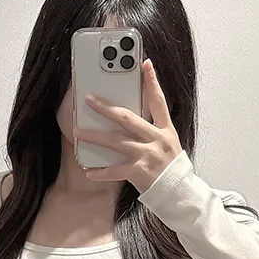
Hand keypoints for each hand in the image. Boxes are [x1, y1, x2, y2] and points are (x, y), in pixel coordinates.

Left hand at [75, 58, 182, 192]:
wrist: (180, 193)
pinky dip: (101, 172)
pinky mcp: (141, 172)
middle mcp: (157, 140)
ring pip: (116, 142)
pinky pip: (115, 170)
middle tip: (89, 100)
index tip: (144, 64)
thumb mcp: (169, 144)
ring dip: (95, 136)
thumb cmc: (171, 169)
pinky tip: (89, 171)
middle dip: (106, 108)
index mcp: (165, 130)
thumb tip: (129, 118)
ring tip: (79, 132)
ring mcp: (148, 156)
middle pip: (127, 118)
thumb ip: (153, 130)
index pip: (158, 101)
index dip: (152, 82)